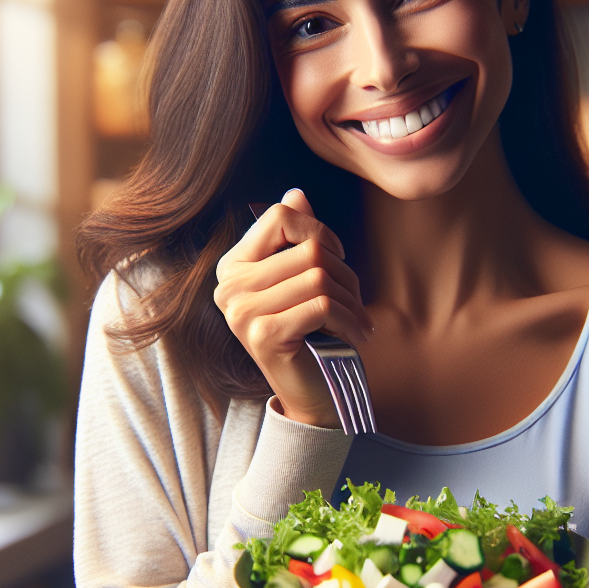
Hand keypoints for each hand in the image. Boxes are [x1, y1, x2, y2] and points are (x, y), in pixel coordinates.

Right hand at [214, 189, 373, 427]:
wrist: (308, 394)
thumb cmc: (309, 333)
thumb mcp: (302, 281)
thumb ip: (295, 238)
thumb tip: (296, 193)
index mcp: (234, 266)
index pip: (279, 216)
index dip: (318, 230)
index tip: (336, 257)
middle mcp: (230, 286)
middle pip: (308, 249)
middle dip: (346, 274)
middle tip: (357, 302)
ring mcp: (242, 311)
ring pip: (320, 277)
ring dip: (352, 300)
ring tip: (358, 319)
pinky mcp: (263, 335)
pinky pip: (323, 306)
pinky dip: (349, 320)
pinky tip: (356, 335)